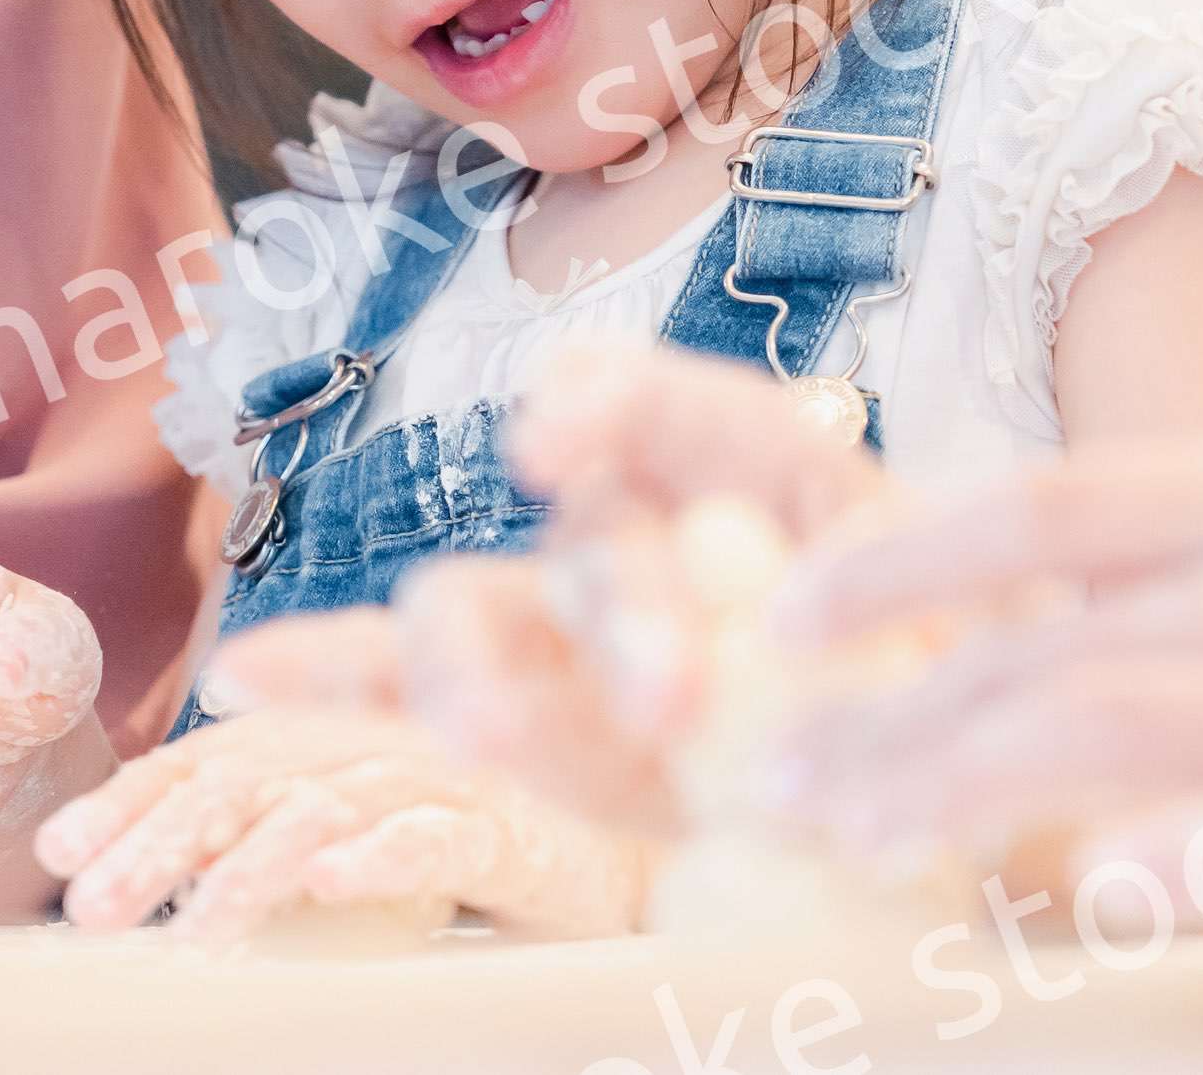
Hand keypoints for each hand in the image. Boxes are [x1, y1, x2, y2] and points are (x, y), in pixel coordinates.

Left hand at [29, 708, 643, 941]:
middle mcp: (367, 742)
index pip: (205, 762)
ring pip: (326, 813)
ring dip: (250, 874)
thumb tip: (152, 834)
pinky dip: (383, 855)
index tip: (55, 856)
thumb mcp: (354, 818)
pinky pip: (438, 838)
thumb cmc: (479, 823)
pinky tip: (332, 883)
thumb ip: (268, 812)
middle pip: (244, 783)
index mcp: (323, 734)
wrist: (630, 837)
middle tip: (90, 907)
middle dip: (158, 843)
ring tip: (191, 935)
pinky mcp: (510, 828)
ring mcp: (437, 780)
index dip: (128, 802)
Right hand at [206, 346, 903, 835]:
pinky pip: (422, 695)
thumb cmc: (957, 676)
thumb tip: (791, 605)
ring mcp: (574, 634)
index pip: (661, 403)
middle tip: (674, 698)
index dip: (603, 404)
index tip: (552, 446)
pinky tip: (245, 673)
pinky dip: (332, 680)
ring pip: (479, 616)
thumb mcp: (954, 609)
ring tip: (481, 726)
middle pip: (592, 539)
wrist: (956, 799)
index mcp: (755, 476)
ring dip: (471, 669)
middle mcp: (646, 536)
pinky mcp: (538, 728)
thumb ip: (873, 592)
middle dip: (619, 608)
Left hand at [764, 440, 1202, 969]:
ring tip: (851, 840)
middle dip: (888, 716)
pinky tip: (1081, 894)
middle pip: (1041, 641)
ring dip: (955, 788)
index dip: (899, 560)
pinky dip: (1169, 861)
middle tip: (775, 778)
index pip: (1042, 505)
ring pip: (1103, 729)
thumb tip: (1026, 630)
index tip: (791, 620)